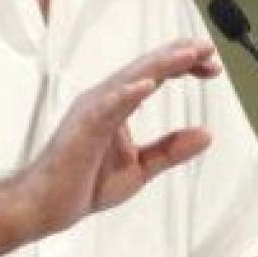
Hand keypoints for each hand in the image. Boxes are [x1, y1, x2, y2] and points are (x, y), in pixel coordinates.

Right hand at [18, 38, 221, 238]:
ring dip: (162, 64)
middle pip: (147, 67)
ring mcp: (93, 110)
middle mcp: (105, 98)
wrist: (44, 208)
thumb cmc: (84, 184)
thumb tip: (207, 134)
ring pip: (131, 78)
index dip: (185, 65)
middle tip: (209, 48)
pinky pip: (108, 107)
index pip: (156, 74)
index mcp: (118, 103)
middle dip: (180, 55)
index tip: (213, 66)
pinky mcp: (83, 128)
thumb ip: (170, 150)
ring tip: (188, 55)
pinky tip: (148, 85)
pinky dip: (127, 93)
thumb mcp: (139, 168)